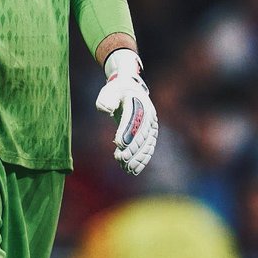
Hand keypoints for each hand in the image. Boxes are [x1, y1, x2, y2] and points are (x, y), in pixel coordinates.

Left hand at [95, 48, 157, 174]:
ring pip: (146, 144)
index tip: (118, 144)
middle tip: (121, 160)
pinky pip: (148, 148)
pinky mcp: (151, 133)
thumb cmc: (115, 91)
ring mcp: (151, 124)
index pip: (133, 119)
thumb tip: (108, 111)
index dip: (127, 132)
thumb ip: (106, 101)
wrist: (129, 88)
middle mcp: (148, 114)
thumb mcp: (108, 92)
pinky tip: (134, 170)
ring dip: (137, 157)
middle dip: (132, 149)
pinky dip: (142, 159)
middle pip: (141, 134)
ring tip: (126, 168)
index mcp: (137, 101)